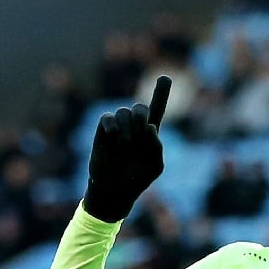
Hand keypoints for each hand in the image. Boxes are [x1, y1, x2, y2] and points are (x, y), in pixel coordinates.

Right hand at [83, 75, 170, 222]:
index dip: (161, 93)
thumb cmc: (137, 180)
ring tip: (126, 144)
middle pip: (140, 108)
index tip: (165, 77)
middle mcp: (134, 128)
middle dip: (141, 116)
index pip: (157, 109)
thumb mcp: (155, 166)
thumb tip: (150, 126)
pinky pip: (107, 117)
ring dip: (128, 126)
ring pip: (124, 112)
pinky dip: (112, 125)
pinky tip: (114, 136)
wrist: (115, 190)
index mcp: (150, 134)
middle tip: (141, 131)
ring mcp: (118, 128)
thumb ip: (157, 146)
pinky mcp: (103, 131)